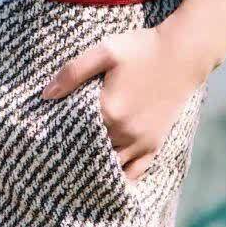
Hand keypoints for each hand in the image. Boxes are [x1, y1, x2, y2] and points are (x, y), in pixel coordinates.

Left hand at [40, 24, 208, 182]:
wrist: (182, 53)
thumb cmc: (141, 49)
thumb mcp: (105, 51)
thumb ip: (73, 72)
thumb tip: (45, 95)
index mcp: (108, 111)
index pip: (73, 135)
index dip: (58, 138)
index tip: (43, 143)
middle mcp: (124, 132)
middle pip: (90, 155)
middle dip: (74, 156)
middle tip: (55, 160)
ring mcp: (141, 142)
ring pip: (111, 168)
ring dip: (95, 169)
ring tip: (77, 169)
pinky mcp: (154, 145)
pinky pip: (135, 173)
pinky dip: (121, 178)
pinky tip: (107, 178)